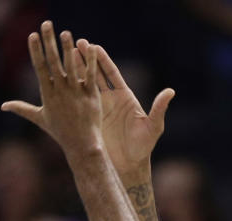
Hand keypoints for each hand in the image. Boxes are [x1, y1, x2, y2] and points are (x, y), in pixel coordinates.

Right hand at [1, 21, 102, 157]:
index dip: (36, 51)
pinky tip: (90, 46)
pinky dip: (90, 61)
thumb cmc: (60, 132)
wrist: (81, 145)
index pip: (40, 67)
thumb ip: (21, 108)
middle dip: (49, 42)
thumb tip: (3, 106)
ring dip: (68, 48)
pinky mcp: (91, 96)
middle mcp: (61, 92)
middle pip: (53, 62)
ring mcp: (76, 93)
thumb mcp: (39, 118)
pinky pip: (90, 75)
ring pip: (71, 66)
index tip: (32, 35)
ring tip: (66, 32)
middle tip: (47, 24)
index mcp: (47, 94)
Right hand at [75, 40, 174, 176]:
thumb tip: (170, 92)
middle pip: (97, 74)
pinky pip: (80, 102)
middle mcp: (111, 100)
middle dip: (86, 59)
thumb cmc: (143, 147)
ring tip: (65, 56)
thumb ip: (159, 109)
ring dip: (76, 71)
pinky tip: (61, 80)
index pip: (112, 73)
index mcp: (125, 97)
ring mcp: (100, 108)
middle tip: (75, 44)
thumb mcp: (153, 127)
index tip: (93, 46)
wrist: (129, 166)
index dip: (102, 60)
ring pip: (86, 86)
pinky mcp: (91, 119)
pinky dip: (72, 91)